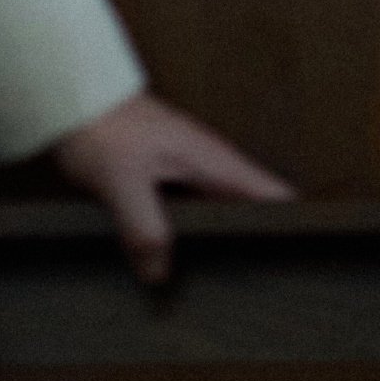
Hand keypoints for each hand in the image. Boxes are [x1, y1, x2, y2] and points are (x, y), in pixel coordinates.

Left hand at [51, 90, 293, 285]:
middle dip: (263, 241)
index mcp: (213, 160)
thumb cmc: (101, 125)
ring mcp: (190, 169)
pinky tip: (181, 262)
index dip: (295, 223)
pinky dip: (197, 235)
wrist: (73, 94)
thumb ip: (145, 227)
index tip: (306, 257)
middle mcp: (209, 165)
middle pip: (254, 208)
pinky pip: (195, 212)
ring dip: (228, 239)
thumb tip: (160, 275)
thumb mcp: (123, 180)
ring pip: (223, 211)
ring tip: (230, 284)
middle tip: (269, 285)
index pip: (273, 193)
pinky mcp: (167, 177)